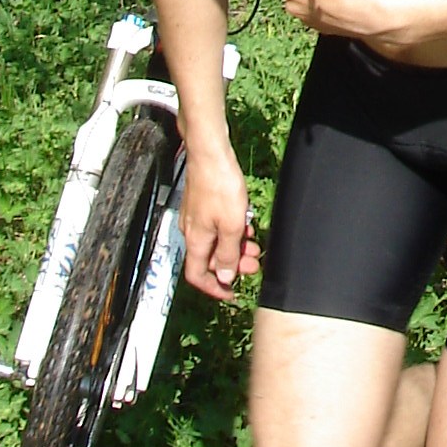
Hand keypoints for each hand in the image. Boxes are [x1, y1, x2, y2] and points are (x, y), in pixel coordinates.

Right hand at [180, 144, 259, 299]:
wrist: (210, 154)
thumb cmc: (219, 186)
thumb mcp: (231, 225)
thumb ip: (228, 253)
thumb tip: (226, 277)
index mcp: (196, 241)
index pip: (198, 276)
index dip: (214, 288)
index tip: (231, 292)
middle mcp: (191, 231)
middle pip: (210, 259)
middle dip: (233, 264)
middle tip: (254, 263)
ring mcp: (196, 217)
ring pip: (215, 241)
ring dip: (235, 246)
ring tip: (255, 243)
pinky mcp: (202, 203)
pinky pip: (216, 226)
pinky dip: (231, 230)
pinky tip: (246, 223)